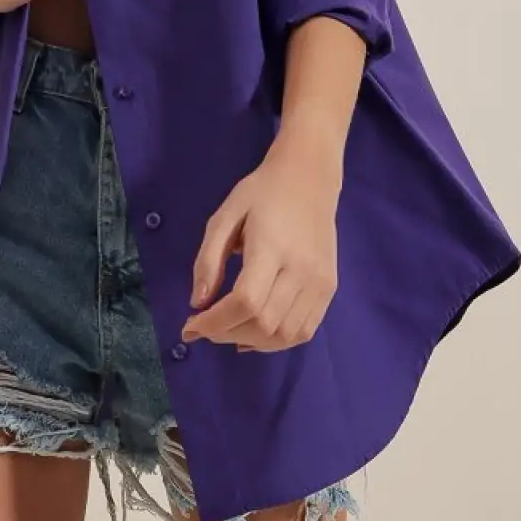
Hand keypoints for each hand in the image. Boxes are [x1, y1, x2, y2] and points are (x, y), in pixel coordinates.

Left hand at [181, 132, 340, 352]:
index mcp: (271, 247)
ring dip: (251, 342)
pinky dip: (277, 342)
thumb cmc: (261, 193)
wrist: (309, 179)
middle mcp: (301, 270)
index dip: (215, 322)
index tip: (190, 326)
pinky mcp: (330, 289)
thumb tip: (197, 302)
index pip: (245, 302)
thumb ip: (208, 259)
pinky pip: (305, 330)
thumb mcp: (224, 216)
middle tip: (204, 329)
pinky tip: (254, 336)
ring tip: (227, 333)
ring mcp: (320, 282)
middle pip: (264, 323)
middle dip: (227, 334)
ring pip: (285, 334)